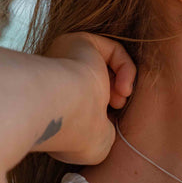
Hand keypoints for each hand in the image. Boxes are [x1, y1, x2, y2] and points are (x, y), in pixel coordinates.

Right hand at [42, 32, 136, 164]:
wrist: (61, 111)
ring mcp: (67, 57)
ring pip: (106, 66)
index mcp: (55, 102)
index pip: (87, 101)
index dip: (105, 111)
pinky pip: (114, 51)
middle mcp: (57, 77)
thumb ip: (104, 131)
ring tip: (119, 102)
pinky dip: (126, 69)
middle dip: (114, 96)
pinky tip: (124, 89)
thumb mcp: (95, 141)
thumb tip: (111, 127)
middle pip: (97, 81)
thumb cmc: (75, 133)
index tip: (110, 124)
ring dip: (121, 84)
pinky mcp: (80, 41)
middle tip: (116, 109)